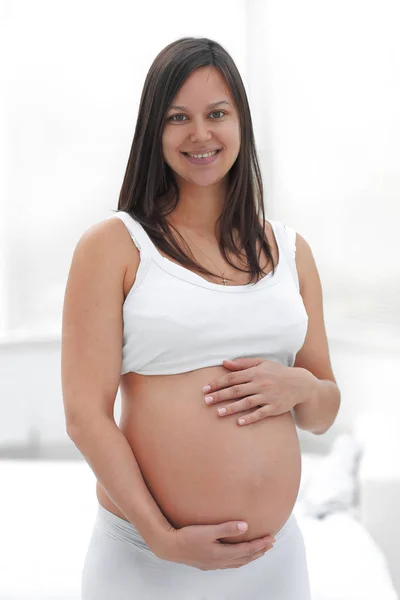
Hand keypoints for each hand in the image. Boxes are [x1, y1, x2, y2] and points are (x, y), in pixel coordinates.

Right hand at [153, 521, 275, 569]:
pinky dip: (240, 559)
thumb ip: (227, 528)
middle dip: (259, 551)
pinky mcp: (209, 563)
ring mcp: (214, 564)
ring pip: (238, 562)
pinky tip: (239, 556)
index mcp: (222, 554)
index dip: (260, 545)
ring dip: (251, 556)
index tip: (271, 538)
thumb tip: (245, 526)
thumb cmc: (187, 537)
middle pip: (245, 558)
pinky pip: (230, 563)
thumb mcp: (207, 531)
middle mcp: (220, 561)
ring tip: (260, 550)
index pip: (247, 550)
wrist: (170, 547)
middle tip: (271, 544)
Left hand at [202, 357, 315, 425]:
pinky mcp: (274, 408)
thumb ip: (242, 363)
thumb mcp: (262, 363)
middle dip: (220, 395)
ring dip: (231, 408)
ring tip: (218, 412)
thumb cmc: (277, 372)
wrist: (300, 384)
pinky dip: (250, 418)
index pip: (232, 377)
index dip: (218, 383)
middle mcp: (260, 384)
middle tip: (206, 401)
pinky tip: (239, 422)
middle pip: (236, 390)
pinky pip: (260, 414)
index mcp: (255, 372)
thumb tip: (224, 363)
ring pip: (246, 403)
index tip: (205, 388)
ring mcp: (267, 397)